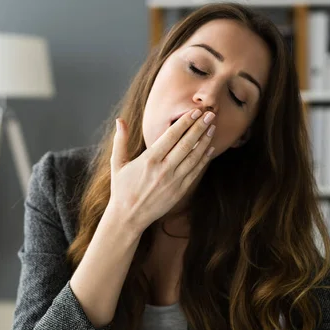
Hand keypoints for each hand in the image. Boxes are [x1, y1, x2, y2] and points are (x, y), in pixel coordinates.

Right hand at [108, 108, 215, 233]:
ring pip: (194, 157)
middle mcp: (163, 169)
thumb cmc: (122, 189)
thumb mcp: (117, 163)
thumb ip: (120, 140)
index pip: (171, 136)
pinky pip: (195, 172)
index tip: (194, 111)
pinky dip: (204, 159)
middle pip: (186, 144)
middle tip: (210, 114)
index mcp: (149, 160)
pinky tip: (210, 149)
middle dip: (200, 127)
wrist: (129, 217)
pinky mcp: (180, 191)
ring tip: (213, 128)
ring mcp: (174, 181)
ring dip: (205, 141)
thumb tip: (119, 120)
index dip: (185, 122)